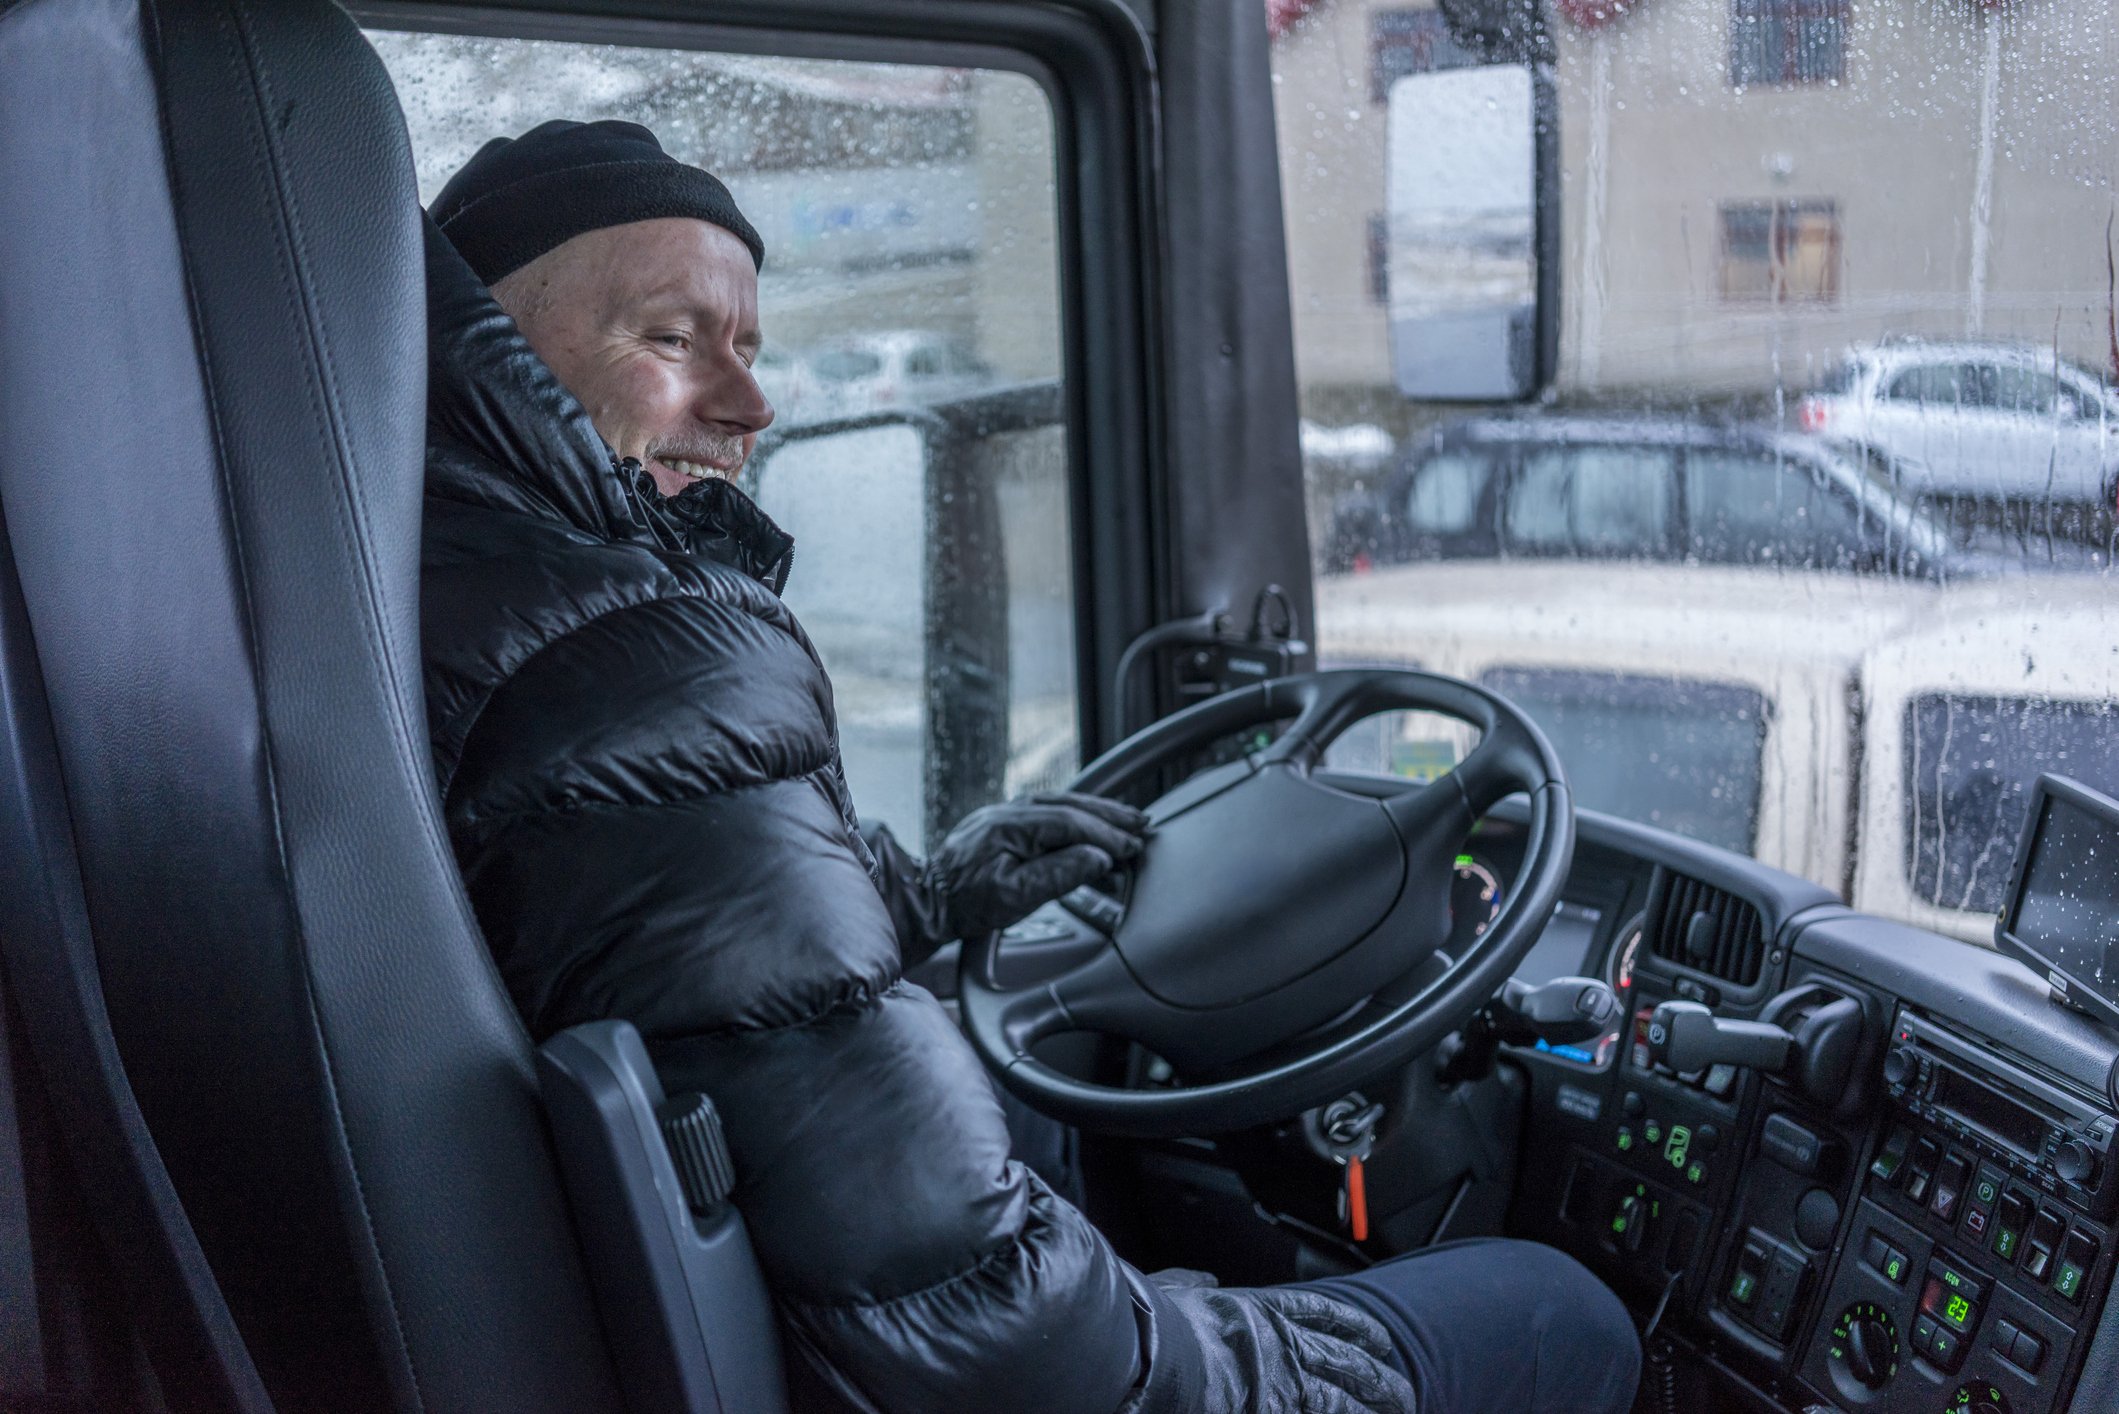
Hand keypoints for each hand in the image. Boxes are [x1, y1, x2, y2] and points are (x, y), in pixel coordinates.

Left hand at [926, 792, 1148, 941]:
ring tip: (1126, 821)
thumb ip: (1059, 874)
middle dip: (1109, 815)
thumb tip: (1097, 857)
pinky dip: (1076, 816)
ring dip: (1096, 812)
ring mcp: (1006, 814)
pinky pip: (1049, 812)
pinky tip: (1091, 824)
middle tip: (1141, 825)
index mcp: (1012, 823)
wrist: (928, 901)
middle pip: (1072, 805)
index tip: (1131, 848)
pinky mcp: (1004, 823)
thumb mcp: (1016, 896)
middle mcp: (1010, 810)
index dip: (1106, 835)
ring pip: (1062, 804)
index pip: (1072, 823)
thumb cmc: (966, 902)